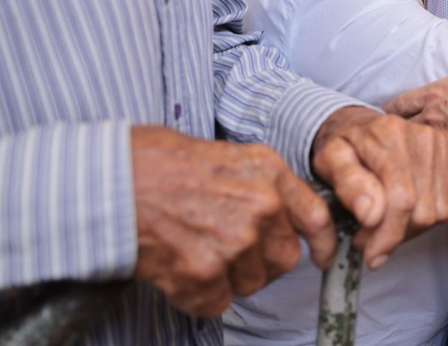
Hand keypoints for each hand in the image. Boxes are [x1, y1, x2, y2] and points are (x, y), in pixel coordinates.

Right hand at [131, 127, 334, 317]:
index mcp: (269, 173)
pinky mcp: (205, 274)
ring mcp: (235, 243)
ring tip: (195, 249)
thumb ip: (263, 185)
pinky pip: (217, 303)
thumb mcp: (230, 156)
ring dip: (228, 278)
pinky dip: (198, 295)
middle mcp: (261, 207)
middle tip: (227, 249)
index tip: (324, 258)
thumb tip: (284, 216)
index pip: (317, 217)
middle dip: (262, 262)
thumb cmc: (161, 164)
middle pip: (285, 259)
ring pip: (251, 284)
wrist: (111, 181)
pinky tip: (178, 267)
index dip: (324, 244)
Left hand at [311, 108, 447, 269]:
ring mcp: (443, 146)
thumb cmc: (346, 147)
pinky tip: (410, 209)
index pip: (401, 199)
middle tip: (372, 237)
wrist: (362, 126)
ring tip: (389, 221)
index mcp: (389, 134)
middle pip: (423, 210)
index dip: (387, 235)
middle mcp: (423, 136)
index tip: (372, 255)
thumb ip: (348, 185)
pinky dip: (433, 216)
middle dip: (396, 235)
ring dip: (413, 228)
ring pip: (440, 212)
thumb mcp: (330, 161)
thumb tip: (370, 214)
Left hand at [387, 31, 447, 168]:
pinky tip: (435, 152)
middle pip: (401, 126)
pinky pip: (434, 153)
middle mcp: (432, 117)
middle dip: (396, 126)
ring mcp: (442, 137)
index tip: (387, 111)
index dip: (390, 108)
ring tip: (413, 141)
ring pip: (415, 141)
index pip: (398, 103)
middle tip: (395, 128)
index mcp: (434, 94)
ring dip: (412, 139)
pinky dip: (430, 152)